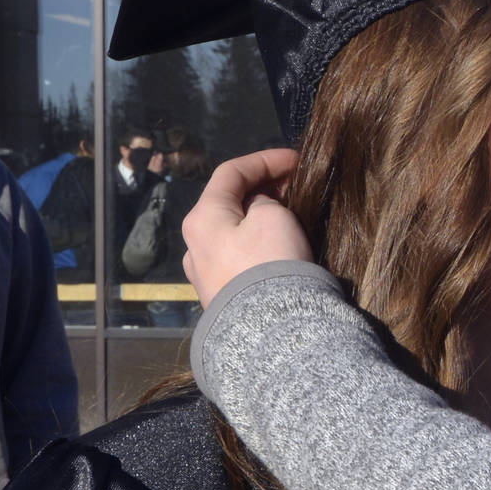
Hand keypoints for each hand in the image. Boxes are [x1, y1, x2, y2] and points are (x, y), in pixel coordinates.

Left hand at [181, 147, 311, 305]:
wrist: (270, 330)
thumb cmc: (269, 263)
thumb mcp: (274, 217)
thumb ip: (265, 203)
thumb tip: (259, 211)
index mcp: (202, 217)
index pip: (231, 173)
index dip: (265, 160)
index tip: (296, 159)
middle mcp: (194, 243)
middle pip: (228, 204)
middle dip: (262, 191)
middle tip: (296, 188)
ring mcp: (204, 274)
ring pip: (233, 233)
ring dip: (259, 220)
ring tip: (289, 220)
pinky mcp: (220, 297)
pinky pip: (238, 260)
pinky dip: (257, 246)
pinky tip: (278, 252)